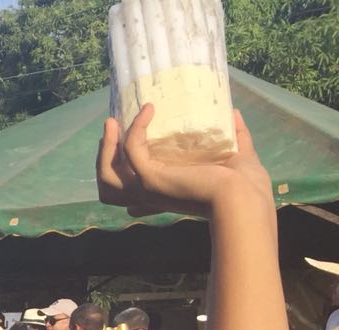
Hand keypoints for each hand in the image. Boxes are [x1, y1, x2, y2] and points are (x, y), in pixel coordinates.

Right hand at [96, 104, 271, 218]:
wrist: (242, 198)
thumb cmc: (245, 188)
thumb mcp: (238, 158)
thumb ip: (235, 137)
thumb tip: (232, 113)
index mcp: (168, 196)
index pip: (134, 198)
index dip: (122, 175)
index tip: (123, 149)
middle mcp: (152, 196)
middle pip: (109, 187)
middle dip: (105, 159)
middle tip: (112, 132)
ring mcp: (147, 189)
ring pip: (107, 174)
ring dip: (106, 147)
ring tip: (112, 122)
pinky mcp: (150, 178)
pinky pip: (131, 150)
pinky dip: (135, 128)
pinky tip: (148, 110)